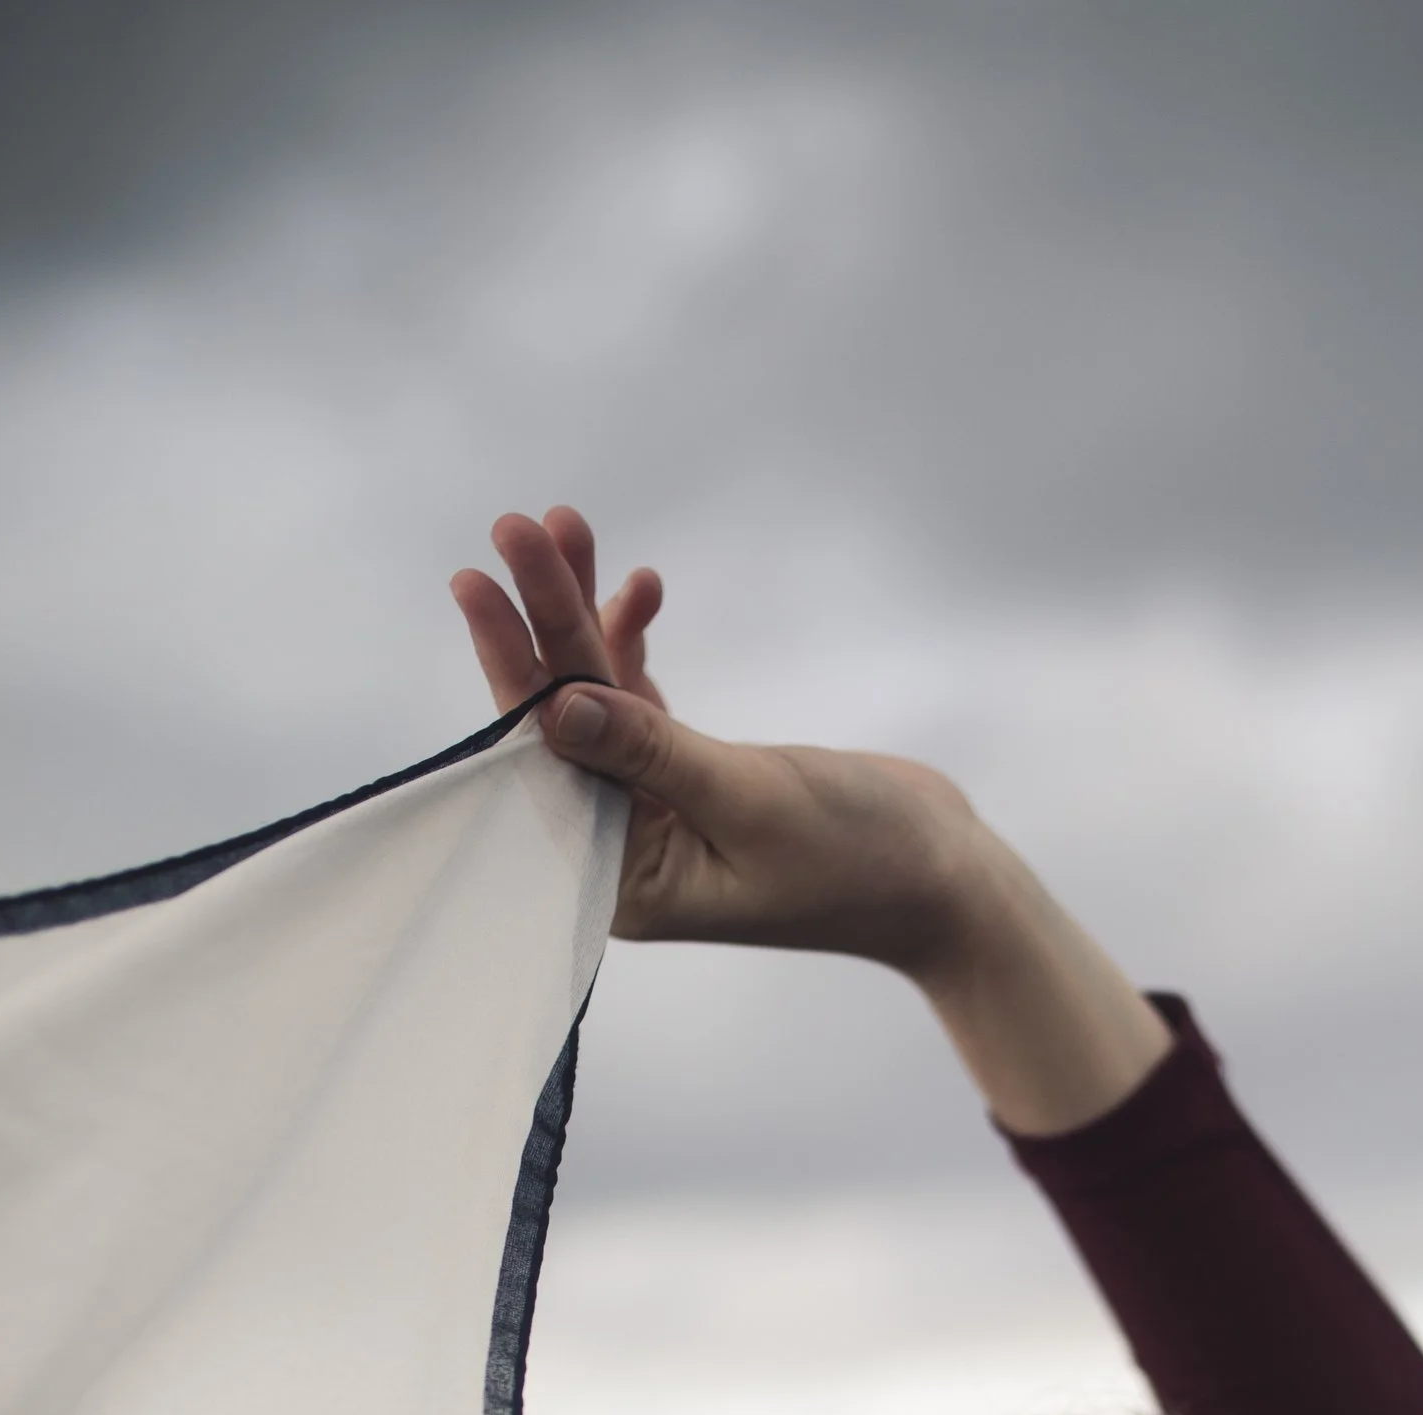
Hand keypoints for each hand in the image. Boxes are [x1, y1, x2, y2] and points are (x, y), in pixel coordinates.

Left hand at [451, 508, 987, 970]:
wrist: (945, 878)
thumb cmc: (860, 860)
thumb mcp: (749, 801)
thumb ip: (650, 753)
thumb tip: (557, 708)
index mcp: (623, 883)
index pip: (547, 764)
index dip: (512, 671)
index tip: (477, 586)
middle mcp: (625, 851)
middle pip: (564, 720)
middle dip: (543, 621)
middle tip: (517, 524)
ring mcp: (655, 811)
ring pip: (597, 698)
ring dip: (583, 615)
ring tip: (560, 525)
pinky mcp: (690, 777)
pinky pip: (638, 699)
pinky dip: (632, 641)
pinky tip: (637, 586)